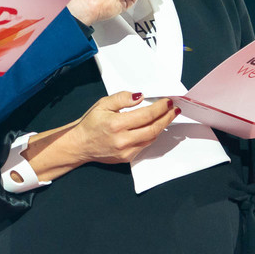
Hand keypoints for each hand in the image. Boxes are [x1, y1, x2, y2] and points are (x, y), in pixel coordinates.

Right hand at [62, 92, 178, 164]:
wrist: (80, 144)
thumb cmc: (90, 123)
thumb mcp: (103, 104)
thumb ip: (122, 99)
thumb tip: (140, 96)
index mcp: (116, 124)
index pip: (146, 114)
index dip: (160, 108)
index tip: (168, 102)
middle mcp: (123, 139)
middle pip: (153, 128)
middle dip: (167, 118)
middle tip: (174, 109)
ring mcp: (126, 151)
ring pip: (151, 138)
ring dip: (161, 127)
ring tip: (167, 116)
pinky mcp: (127, 158)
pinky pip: (144, 145)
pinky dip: (151, 135)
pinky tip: (153, 127)